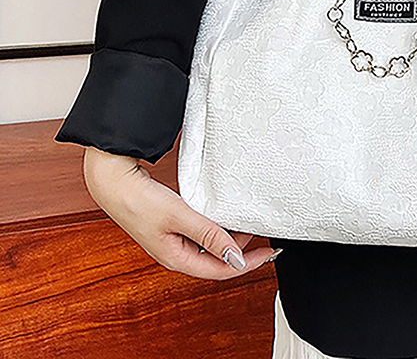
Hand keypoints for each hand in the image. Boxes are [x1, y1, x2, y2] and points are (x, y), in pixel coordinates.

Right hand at [82, 146, 280, 278]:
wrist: (113, 181)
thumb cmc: (138, 201)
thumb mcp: (180, 217)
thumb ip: (209, 235)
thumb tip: (235, 257)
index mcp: (175, 259)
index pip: (220, 270)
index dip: (247, 263)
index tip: (269, 253)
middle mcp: (175, 253)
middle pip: (216, 259)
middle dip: (241, 250)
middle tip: (263, 234)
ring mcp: (173, 239)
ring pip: (209, 245)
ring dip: (230, 237)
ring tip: (248, 224)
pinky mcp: (171, 225)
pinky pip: (201, 232)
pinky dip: (217, 226)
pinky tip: (226, 215)